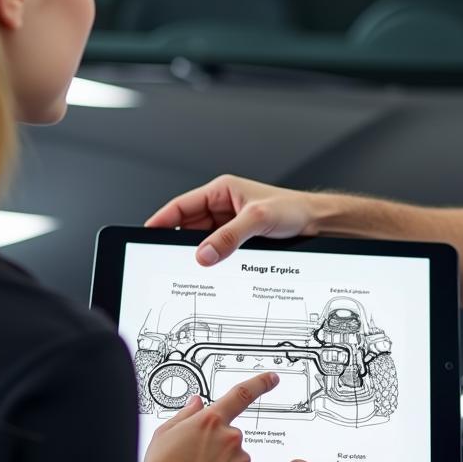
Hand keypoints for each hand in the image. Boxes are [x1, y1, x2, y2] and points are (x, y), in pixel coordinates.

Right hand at [141, 371, 278, 461]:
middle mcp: (230, 437)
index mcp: (211, 420)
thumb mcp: (164, 434)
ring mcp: (241, 460)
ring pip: (236, 457)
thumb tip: (196, 402)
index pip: (241, 394)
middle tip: (197, 460)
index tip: (272, 378)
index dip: (260, 383)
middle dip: (219, 445)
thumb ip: (185, 414)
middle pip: (231, 435)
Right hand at [146, 175, 321, 265]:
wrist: (317, 223)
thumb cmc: (293, 209)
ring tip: (192, 267)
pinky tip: (212, 270)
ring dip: (199, 254)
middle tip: (167, 259)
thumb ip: (229, 238)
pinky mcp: (237, 240)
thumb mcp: (258, 220)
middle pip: (188, 226)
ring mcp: (229, 224)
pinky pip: (217, 251)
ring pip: (202, 241)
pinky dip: (213, 260)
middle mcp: (222, 205)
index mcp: (221, 190)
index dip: (161, 220)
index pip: (181, 206)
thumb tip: (203, 254)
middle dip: (179, 243)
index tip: (146, 234)